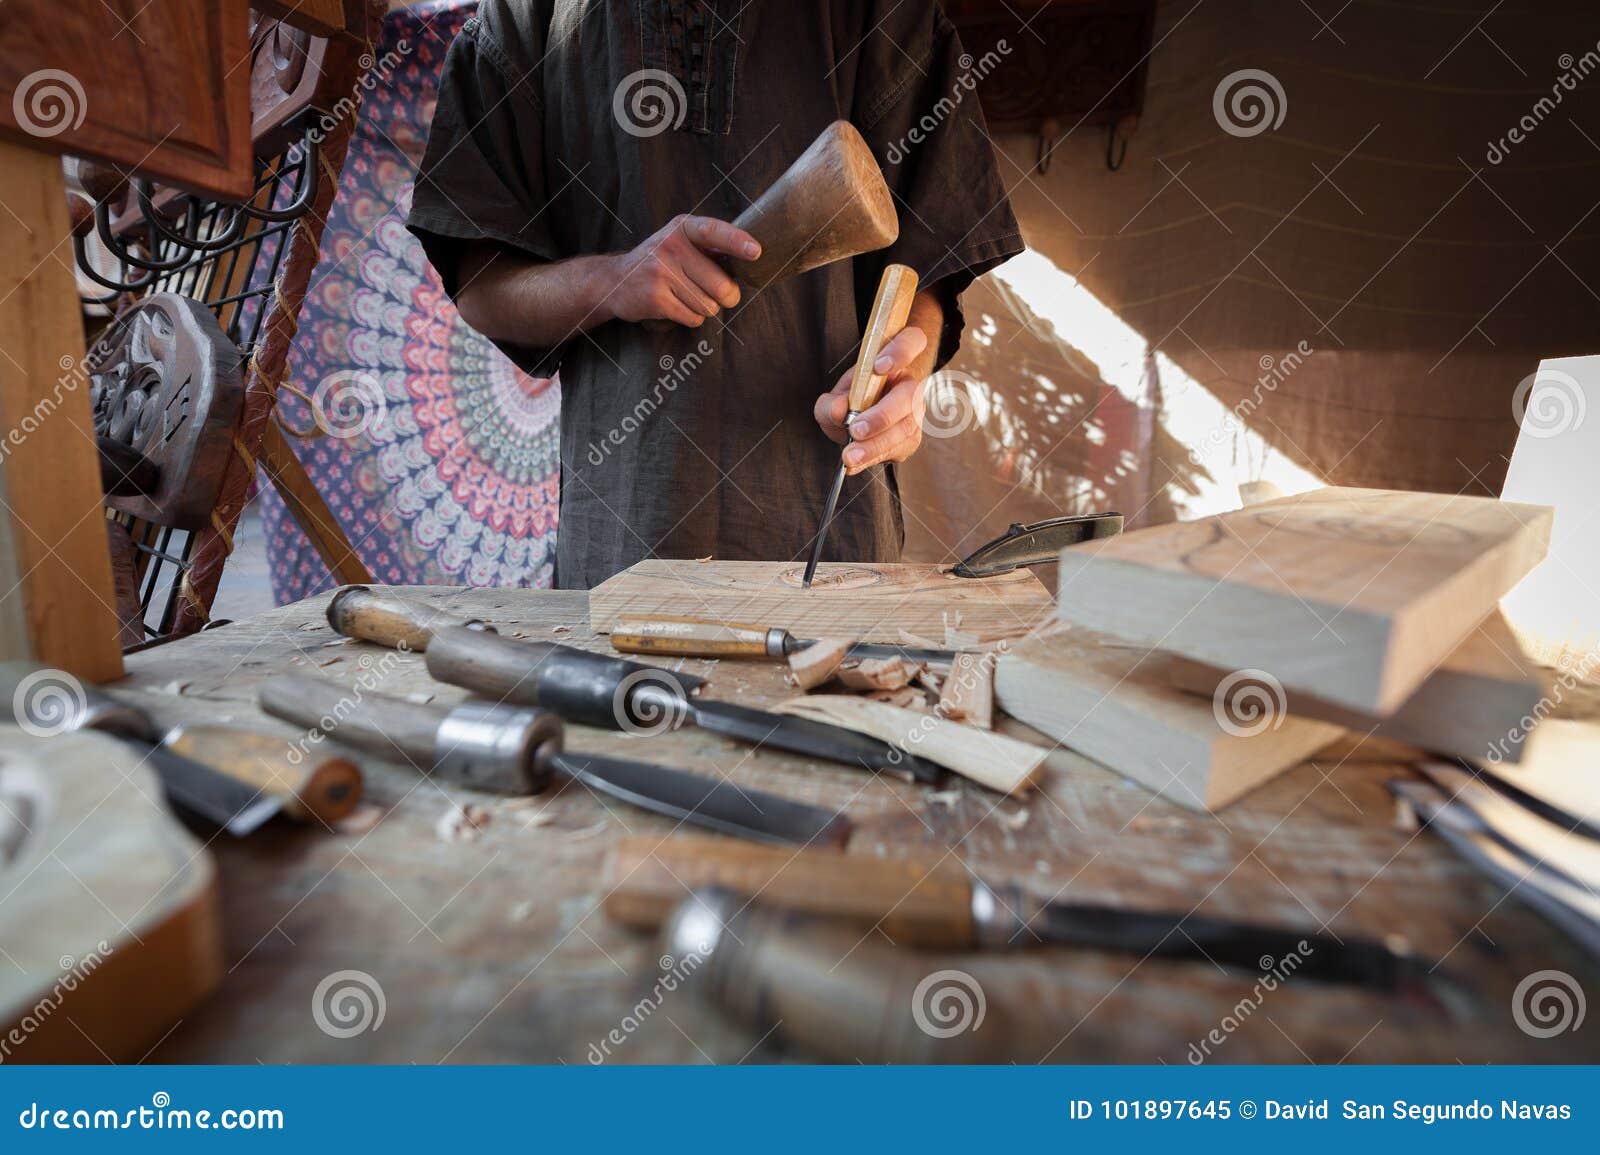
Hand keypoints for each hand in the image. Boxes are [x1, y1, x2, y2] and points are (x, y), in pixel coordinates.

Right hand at [607, 214, 760, 327]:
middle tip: (720, 294)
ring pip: (709, 306)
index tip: (756, 252)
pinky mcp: (656, 298)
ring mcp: (661, 273)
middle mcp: (671, 246)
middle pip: (721, 286)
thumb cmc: (660, 261)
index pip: (713, 232)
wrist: (614, 280)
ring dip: (706, 307)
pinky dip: (691, 317)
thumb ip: (710, 246)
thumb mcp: (680, 241)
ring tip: (687, 295)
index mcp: (683, 228)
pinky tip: (676, 304)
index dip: (737, 242)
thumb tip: (752, 258)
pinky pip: (694, 318)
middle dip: (727, 296)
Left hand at [812, 325, 930, 474]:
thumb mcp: (834, 396)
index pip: (912, 341)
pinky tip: (856, 463)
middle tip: (856, 429)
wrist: (860, 421)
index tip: (879, 367)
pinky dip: (873, 458)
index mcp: (896, 361)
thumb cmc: (852, 400)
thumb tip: (839, 410)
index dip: (900, 351)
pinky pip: (898, 450)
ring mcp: (915, 414)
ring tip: (851, 455)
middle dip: (882, 415)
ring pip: (906, 428)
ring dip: (876, 445)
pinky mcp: (911, 439)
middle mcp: (910, 386)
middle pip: (909, 396)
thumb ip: (830, 403)